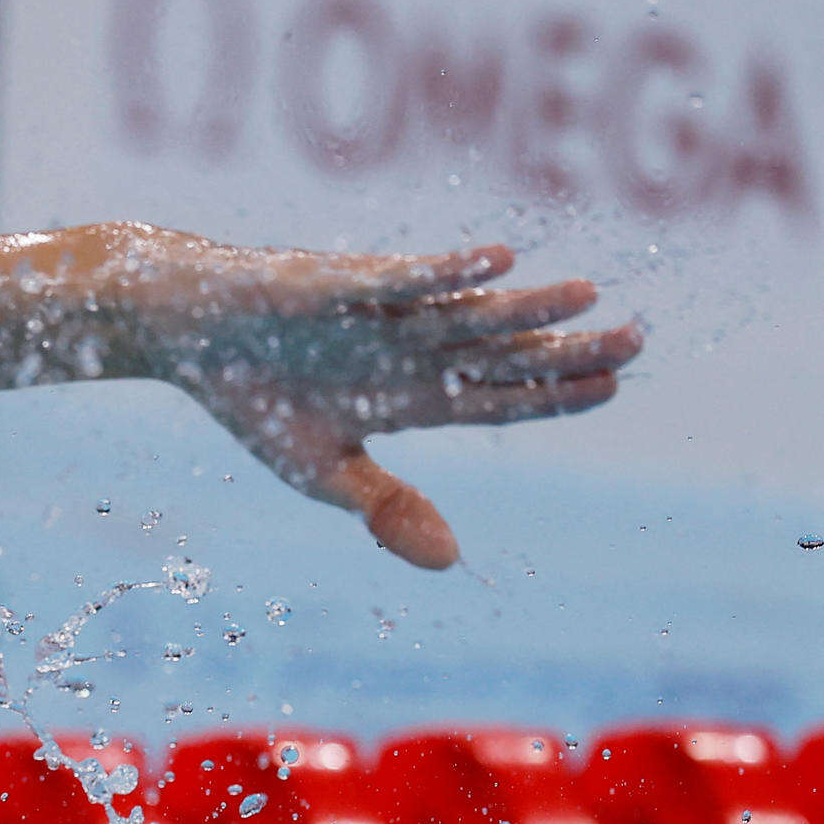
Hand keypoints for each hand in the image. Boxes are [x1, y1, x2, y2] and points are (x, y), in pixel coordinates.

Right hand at [102, 225, 642, 568]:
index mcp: (407, 398)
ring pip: (468, 314)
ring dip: (525, 308)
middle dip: (568, 349)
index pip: (498, 400)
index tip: (614, 386)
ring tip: (588, 295)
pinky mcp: (341, 284)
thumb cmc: (251, 398)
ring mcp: (381, 315)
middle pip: (502, 354)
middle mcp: (409, 351)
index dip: (554, 396)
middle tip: (638, 338)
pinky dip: (448, 271)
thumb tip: (454, 562)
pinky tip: (500, 261)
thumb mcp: (319, 473)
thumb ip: (387, 510)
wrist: (186, 332)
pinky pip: (404, 277)